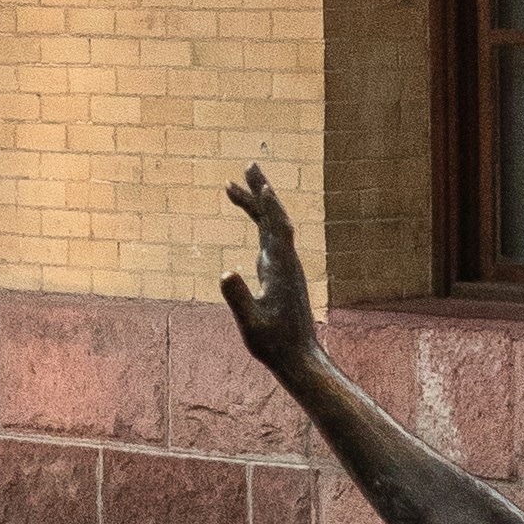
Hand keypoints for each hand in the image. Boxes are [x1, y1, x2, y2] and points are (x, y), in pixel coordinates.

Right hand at [218, 163, 317, 379]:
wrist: (299, 358)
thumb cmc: (275, 344)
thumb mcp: (251, 326)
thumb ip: (238, 299)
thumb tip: (224, 272)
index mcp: (281, 270)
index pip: (277, 229)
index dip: (268, 206)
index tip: (260, 185)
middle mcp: (286, 262)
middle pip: (275, 219)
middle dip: (261, 191)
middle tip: (248, 165)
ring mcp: (284, 266)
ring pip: (271, 226)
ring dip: (256, 204)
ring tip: (233, 187)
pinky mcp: (280, 273)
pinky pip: (269, 238)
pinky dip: (259, 222)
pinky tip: (252, 219)